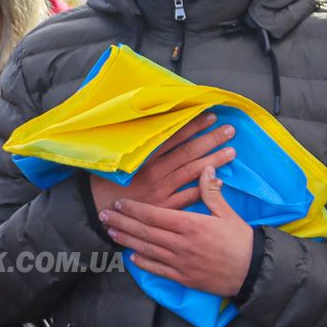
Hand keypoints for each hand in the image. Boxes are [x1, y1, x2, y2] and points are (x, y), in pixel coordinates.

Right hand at [90, 111, 236, 212]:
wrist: (95, 210)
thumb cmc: (105, 182)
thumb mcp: (118, 159)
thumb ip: (138, 147)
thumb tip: (157, 128)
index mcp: (144, 157)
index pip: (173, 137)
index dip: (193, 126)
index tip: (210, 116)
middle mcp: (155, 173)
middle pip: (188, 153)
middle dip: (210, 140)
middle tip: (230, 130)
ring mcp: (162, 191)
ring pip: (192, 173)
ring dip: (213, 161)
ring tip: (231, 152)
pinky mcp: (165, 208)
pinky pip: (188, 198)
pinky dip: (204, 189)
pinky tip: (219, 181)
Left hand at [100, 165, 253, 296]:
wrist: (254, 271)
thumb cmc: (241, 240)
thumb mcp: (228, 213)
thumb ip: (211, 192)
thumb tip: (205, 168)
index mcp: (191, 225)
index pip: (155, 215)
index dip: (134, 209)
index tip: (119, 203)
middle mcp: (181, 244)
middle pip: (145, 232)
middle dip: (122, 223)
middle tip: (103, 216)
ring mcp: (181, 263)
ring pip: (147, 250)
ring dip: (126, 241)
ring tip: (110, 233)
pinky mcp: (184, 278)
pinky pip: (158, 270)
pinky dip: (143, 263)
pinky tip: (131, 257)